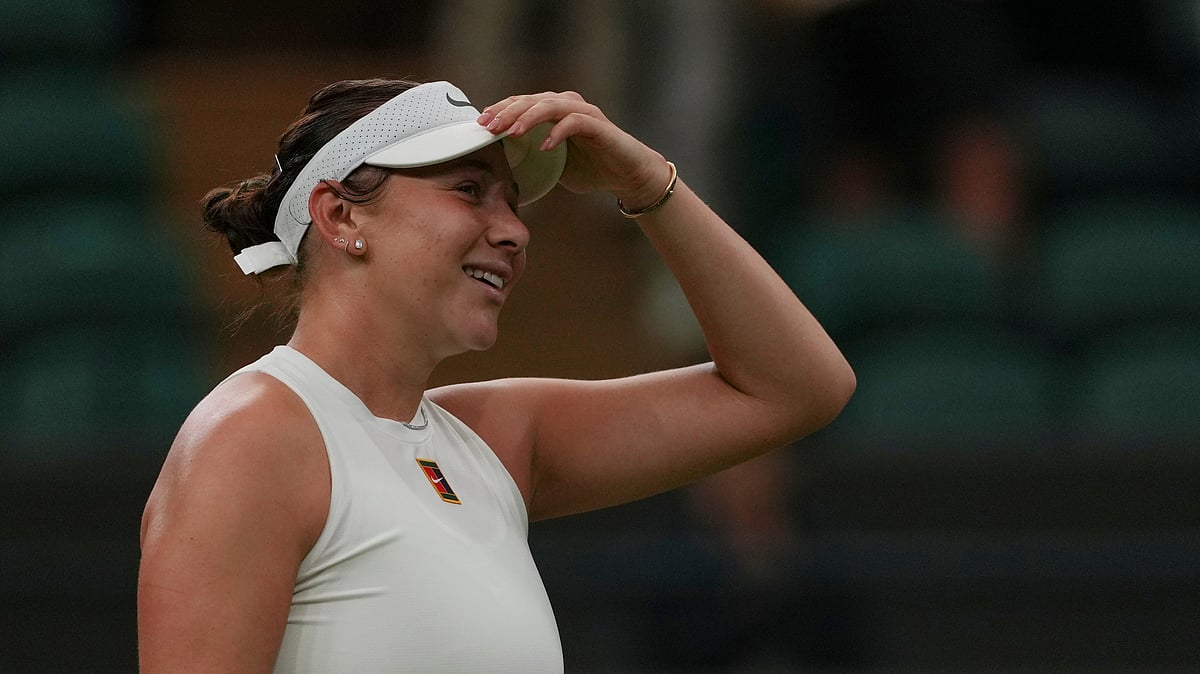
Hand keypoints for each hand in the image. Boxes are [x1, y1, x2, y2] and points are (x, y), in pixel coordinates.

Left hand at [477, 91, 672, 209]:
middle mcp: (568, 105)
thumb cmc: (592, 169)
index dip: (500, 110)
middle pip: (531, 100)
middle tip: (488, 126)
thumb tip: (502, 165)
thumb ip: (532, 158)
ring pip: (550, 105)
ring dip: (528, 118)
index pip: (521, 103)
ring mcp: (584, 113)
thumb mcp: (553, 166)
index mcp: (555, 111)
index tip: (479, 124)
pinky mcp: (599, 126)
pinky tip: (545, 147)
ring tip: (511, 132)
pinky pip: (574, 122)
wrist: (628, 177)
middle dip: (507, 112)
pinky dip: (558, 133)